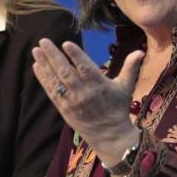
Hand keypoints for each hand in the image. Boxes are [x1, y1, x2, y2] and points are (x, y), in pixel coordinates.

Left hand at [32, 39, 142, 163]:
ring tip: (36, 50)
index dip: (76, 56)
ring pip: (56, 81)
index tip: (66, 43)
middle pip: (66, 73)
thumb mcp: (125, 87)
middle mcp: (84, 93)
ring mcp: (71, 102)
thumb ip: (130, 68)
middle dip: (54, 56)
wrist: (109, 135)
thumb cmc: (118, 107)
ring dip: (45, 65)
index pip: (86, 68)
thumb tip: (140, 51)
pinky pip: (51, 92)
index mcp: (99, 86)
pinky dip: (43, 79)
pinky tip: (37, 66)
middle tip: (43, 41)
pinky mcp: (63, 108)